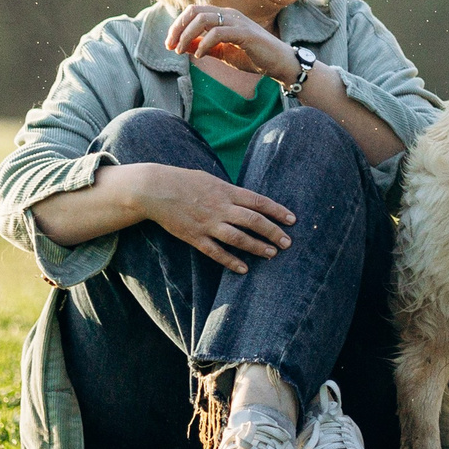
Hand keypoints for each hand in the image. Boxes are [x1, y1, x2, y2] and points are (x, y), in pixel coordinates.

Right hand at [121, 162, 296, 275]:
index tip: (292, 220)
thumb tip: (248, 201)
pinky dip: (231, 261)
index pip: (259, 202)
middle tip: (287, 242)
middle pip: (253, 221)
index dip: (277, 211)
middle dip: (273, 232)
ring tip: (272, 254)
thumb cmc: (184, 181)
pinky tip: (243, 268)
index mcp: (226, 191)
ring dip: (257, 247)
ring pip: (238, 238)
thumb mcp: (211, 179)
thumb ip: (230, 191)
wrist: (156, 189)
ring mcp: (208, 224)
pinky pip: (216, 252)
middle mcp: (221, 207)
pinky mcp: (195, 237)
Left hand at [166, 3, 299, 81]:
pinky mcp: (244, 33)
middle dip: (178, 28)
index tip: (169, 43)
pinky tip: (200, 56)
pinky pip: (218, 33)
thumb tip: (182, 46)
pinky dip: (204, 44)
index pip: (193, 11)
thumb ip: (204, 47)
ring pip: (203, 19)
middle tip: (170, 46)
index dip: (178, 25)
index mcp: (223, 16)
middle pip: (194, 11)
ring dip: (187, 35)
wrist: (278, 62)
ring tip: (180, 51)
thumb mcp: (222, 52)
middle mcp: (229, 14)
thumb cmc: (252, 56)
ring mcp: (237, 22)